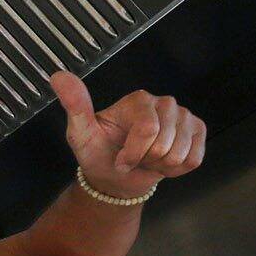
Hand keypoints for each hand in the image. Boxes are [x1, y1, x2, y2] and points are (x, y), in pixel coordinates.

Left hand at [49, 72, 206, 201]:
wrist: (115, 178)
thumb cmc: (99, 155)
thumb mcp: (80, 134)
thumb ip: (75, 106)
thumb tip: (59, 77)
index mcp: (138, 100)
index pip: (148, 130)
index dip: (133, 154)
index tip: (120, 158)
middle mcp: (163, 103)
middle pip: (165, 144)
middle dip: (146, 161)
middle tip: (134, 158)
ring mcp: (183, 116)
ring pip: (180, 153)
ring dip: (161, 166)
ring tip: (147, 159)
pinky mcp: (197, 131)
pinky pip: (194, 158)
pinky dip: (177, 169)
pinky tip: (162, 162)